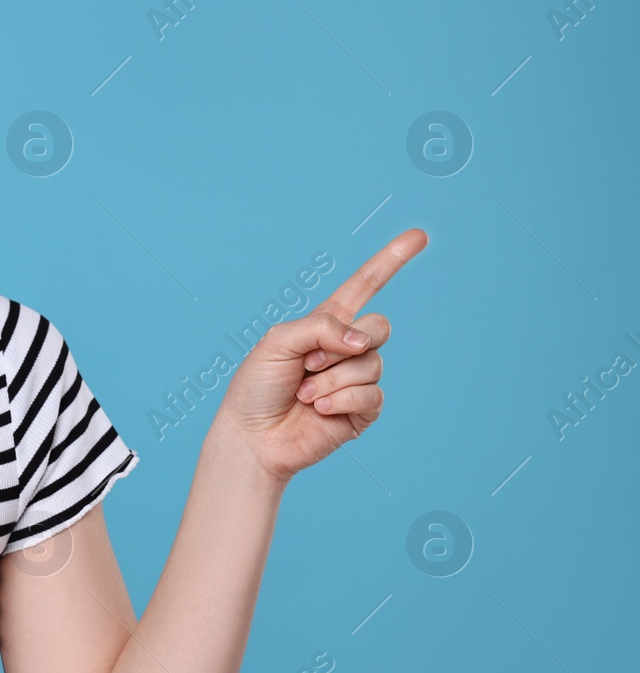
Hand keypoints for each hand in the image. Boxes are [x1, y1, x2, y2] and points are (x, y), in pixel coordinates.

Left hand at [214, 228, 428, 484]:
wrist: (252, 436)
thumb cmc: (257, 386)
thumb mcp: (277, 341)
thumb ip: (321, 327)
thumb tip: (363, 341)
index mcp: (326, 324)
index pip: (364, 286)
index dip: (391, 260)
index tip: (419, 236)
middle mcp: (346, 348)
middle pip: (379, 327)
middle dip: (347, 343)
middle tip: (308, 363)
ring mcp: (356, 379)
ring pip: (371, 364)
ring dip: (331, 379)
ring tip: (303, 393)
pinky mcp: (362, 411)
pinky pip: (370, 395)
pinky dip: (340, 399)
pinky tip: (318, 409)